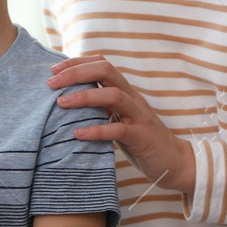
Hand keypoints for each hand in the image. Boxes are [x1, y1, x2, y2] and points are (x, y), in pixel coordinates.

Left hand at [47, 54, 195, 196]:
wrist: (175, 163)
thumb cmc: (140, 140)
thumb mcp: (118, 119)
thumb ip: (101, 108)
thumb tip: (67, 102)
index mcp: (126, 92)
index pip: (102, 64)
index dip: (77, 63)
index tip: (54, 70)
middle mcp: (133, 98)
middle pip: (107, 71)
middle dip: (77, 73)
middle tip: (51, 83)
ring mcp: (139, 116)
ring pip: (114, 95)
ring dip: (85, 96)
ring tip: (61, 103)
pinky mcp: (142, 137)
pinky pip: (118, 129)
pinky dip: (96, 130)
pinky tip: (77, 134)